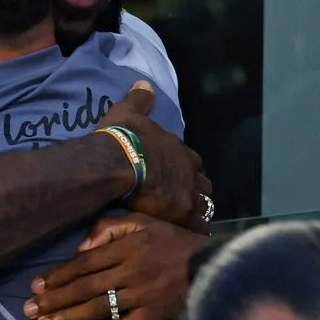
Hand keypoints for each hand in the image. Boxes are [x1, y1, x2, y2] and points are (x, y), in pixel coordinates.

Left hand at [23, 213, 208, 319]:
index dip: (58, 275)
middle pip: (85, 286)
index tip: (36, 286)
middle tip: (29, 311)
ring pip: (97, 308)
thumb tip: (81, 246)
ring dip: (68, 318)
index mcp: (127, 246)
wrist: (215, 266)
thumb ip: (110, 227)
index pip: (84, 262)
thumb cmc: (175, 243)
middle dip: (55, 299)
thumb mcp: (145, 222)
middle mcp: (131, 270)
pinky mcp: (152, 317)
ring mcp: (141, 295)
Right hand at [96, 81, 212, 231]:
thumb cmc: (122, 138)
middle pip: (202, 185)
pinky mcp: (183, 214)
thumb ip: (138, 100)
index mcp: (179, 149)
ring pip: (202, 206)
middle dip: (194, 191)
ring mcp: (189, 193)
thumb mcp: (127, 112)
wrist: (116, 163)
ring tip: (182, 220)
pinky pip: (196, 227)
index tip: (177, 176)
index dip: (186, 170)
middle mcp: (190, 170)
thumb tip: (144, 83)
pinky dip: (192, 230)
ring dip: (195, 212)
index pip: (192, 161)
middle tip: (181, 200)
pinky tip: (185, 235)